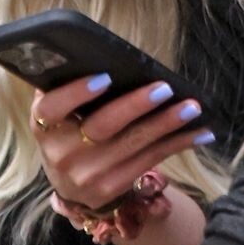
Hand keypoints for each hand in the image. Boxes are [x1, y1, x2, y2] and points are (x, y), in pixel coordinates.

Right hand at [30, 73, 213, 216]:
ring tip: (192, 108)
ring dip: (167, 124)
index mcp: (43, 126)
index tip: (105, 77)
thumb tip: (103, 55)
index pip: (53, 107)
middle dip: (136, 106)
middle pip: (102, 127)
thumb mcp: (60, 114)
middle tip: (165, 88)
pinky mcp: (111, 189)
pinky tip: (199, 132)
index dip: (76, 93)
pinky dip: (177, 144)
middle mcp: (61, 154)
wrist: (71, 185)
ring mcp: (87, 176)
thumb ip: (69, 88)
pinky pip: (149, 161)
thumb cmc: (70, 133)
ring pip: (133, 145)